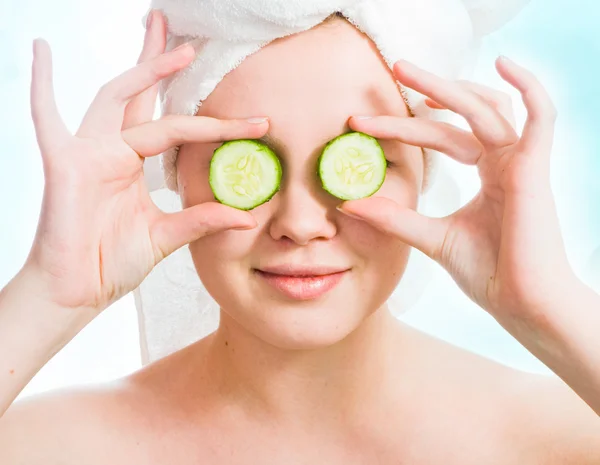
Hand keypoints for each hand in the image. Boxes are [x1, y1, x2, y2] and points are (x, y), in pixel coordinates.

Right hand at [24, 10, 267, 312]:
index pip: (179, 130)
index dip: (217, 125)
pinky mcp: (63, 163)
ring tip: (175, 47)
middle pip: (142, 97)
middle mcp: (112, 150)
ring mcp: (88, 153)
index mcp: (134, 164)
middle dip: (163, 65)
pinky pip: (46, 118)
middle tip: (191, 40)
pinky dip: (41, 85)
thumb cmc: (113, 262)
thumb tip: (247, 217)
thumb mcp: (168, 236)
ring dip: (144, 71)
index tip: (258, 123)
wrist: (79, 291)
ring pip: (117, 98)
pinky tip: (40, 51)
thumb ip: (202, 220)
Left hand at [339, 57, 576, 321]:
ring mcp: (521, 161)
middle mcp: (504, 161)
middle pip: (461, 114)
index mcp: (487, 173)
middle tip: (390, 72)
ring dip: (449, 88)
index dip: (404, 129)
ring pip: (486, 108)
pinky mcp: (535, 168)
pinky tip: (504, 63)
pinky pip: (540, 117)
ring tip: (407, 73)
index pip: (442, 137)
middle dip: (425, 93)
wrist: (522, 306)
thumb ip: (393, 217)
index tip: (361, 125)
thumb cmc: (488, 274)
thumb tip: (347, 205)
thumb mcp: (430, 237)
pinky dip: (528, 87)